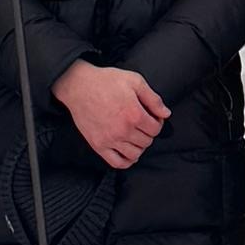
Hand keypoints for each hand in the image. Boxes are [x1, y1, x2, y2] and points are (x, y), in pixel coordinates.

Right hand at [55, 61, 169, 168]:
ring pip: (135, 154)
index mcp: (134, 114)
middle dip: (148, 133)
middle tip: (143, 124)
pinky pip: (117, 162)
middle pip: (147, 141)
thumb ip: (153, 98)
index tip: (153, 117)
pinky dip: (127, 161)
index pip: (156, 129)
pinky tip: (128, 151)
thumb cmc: (106, 81)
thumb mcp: (135, 81)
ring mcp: (110, 140)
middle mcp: (123, 130)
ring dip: (139, 146)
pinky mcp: (98, 145)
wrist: (79, 86)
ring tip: (135, 136)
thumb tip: (165, 113)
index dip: (158, 122)